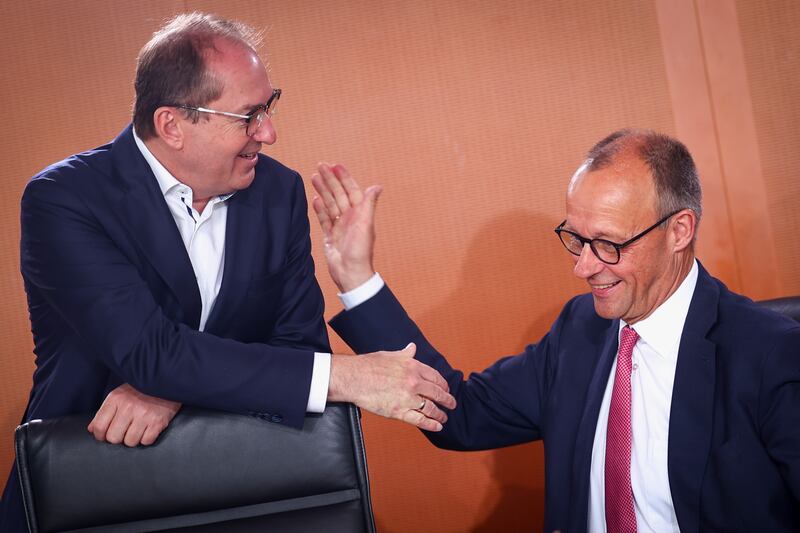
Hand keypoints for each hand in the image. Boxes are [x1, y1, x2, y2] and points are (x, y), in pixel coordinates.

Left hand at [87, 383, 180, 445]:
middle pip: (113, 438)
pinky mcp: (158, 422)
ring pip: (130, 442)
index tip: (106, 435)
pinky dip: (147, 438)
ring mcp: (144, 415)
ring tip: (138, 429)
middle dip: (118, 438)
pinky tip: (148, 429)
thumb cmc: (141, 389)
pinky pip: (146, 441)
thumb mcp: (119, 395)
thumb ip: (104, 412)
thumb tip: (92, 430)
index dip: (101, 436)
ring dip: (133, 439)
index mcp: (116, 399)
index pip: (100, 427)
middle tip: (125, 431)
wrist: (167, 380)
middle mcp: (128, 407)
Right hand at [311, 162, 381, 291]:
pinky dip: (320, 208)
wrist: (350, 273)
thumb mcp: (365, 225)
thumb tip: (376, 186)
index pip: (351, 190)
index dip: (344, 177)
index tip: (335, 165)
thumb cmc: (360, 251)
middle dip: (330, 179)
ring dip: (323, 190)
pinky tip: (315, 199)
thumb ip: (368, 205)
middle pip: (338, 194)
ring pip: (330, 204)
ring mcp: (340, 226)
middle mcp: (350, 217)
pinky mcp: (330, 235)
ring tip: (314, 177)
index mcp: (359, 213)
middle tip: (320, 165)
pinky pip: (324, 218)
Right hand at [327, 343, 456, 431]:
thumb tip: (412, 347)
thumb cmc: (369, 365)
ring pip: (431, 408)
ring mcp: (407, 398)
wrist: (353, 378)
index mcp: (413, 367)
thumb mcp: (391, 355)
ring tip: (444, 418)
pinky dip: (431, 424)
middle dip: (447, 400)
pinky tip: (437, 426)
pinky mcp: (399, 412)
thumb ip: (405, 353)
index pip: (435, 377)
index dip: (443, 384)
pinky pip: (420, 420)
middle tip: (452, 404)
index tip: (446, 389)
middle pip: (437, 393)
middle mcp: (414, 382)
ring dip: (440, 414)